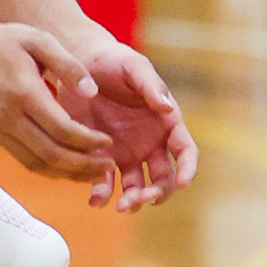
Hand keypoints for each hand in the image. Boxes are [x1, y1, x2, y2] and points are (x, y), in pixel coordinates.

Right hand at [0, 14, 116, 185]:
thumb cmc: (3, 41)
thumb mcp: (38, 40)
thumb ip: (68, 65)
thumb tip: (92, 92)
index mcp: (24, 92)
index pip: (62, 129)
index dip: (89, 141)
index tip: (108, 142)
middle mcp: (11, 117)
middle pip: (52, 154)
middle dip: (84, 165)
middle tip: (109, 166)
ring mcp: (2, 130)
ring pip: (39, 164)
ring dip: (69, 174)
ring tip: (95, 173)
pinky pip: (26, 161)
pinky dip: (51, 170)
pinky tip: (69, 168)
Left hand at [59, 27, 198, 211]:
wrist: (78, 62)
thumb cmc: (113, 60)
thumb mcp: (134, 65)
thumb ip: (150, 85)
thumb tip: (168, 107)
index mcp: (165, 122)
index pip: (185, 151)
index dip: (188, 168)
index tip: (184, 182)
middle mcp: (150, 143)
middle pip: (163, 178)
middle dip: (157, 193)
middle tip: (141, 198)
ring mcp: (126, 152)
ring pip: (137, 186)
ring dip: (133, 200)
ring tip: (121, 206)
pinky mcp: (101, 155)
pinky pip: (105, 181)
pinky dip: (102, 194)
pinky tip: (95, 200)